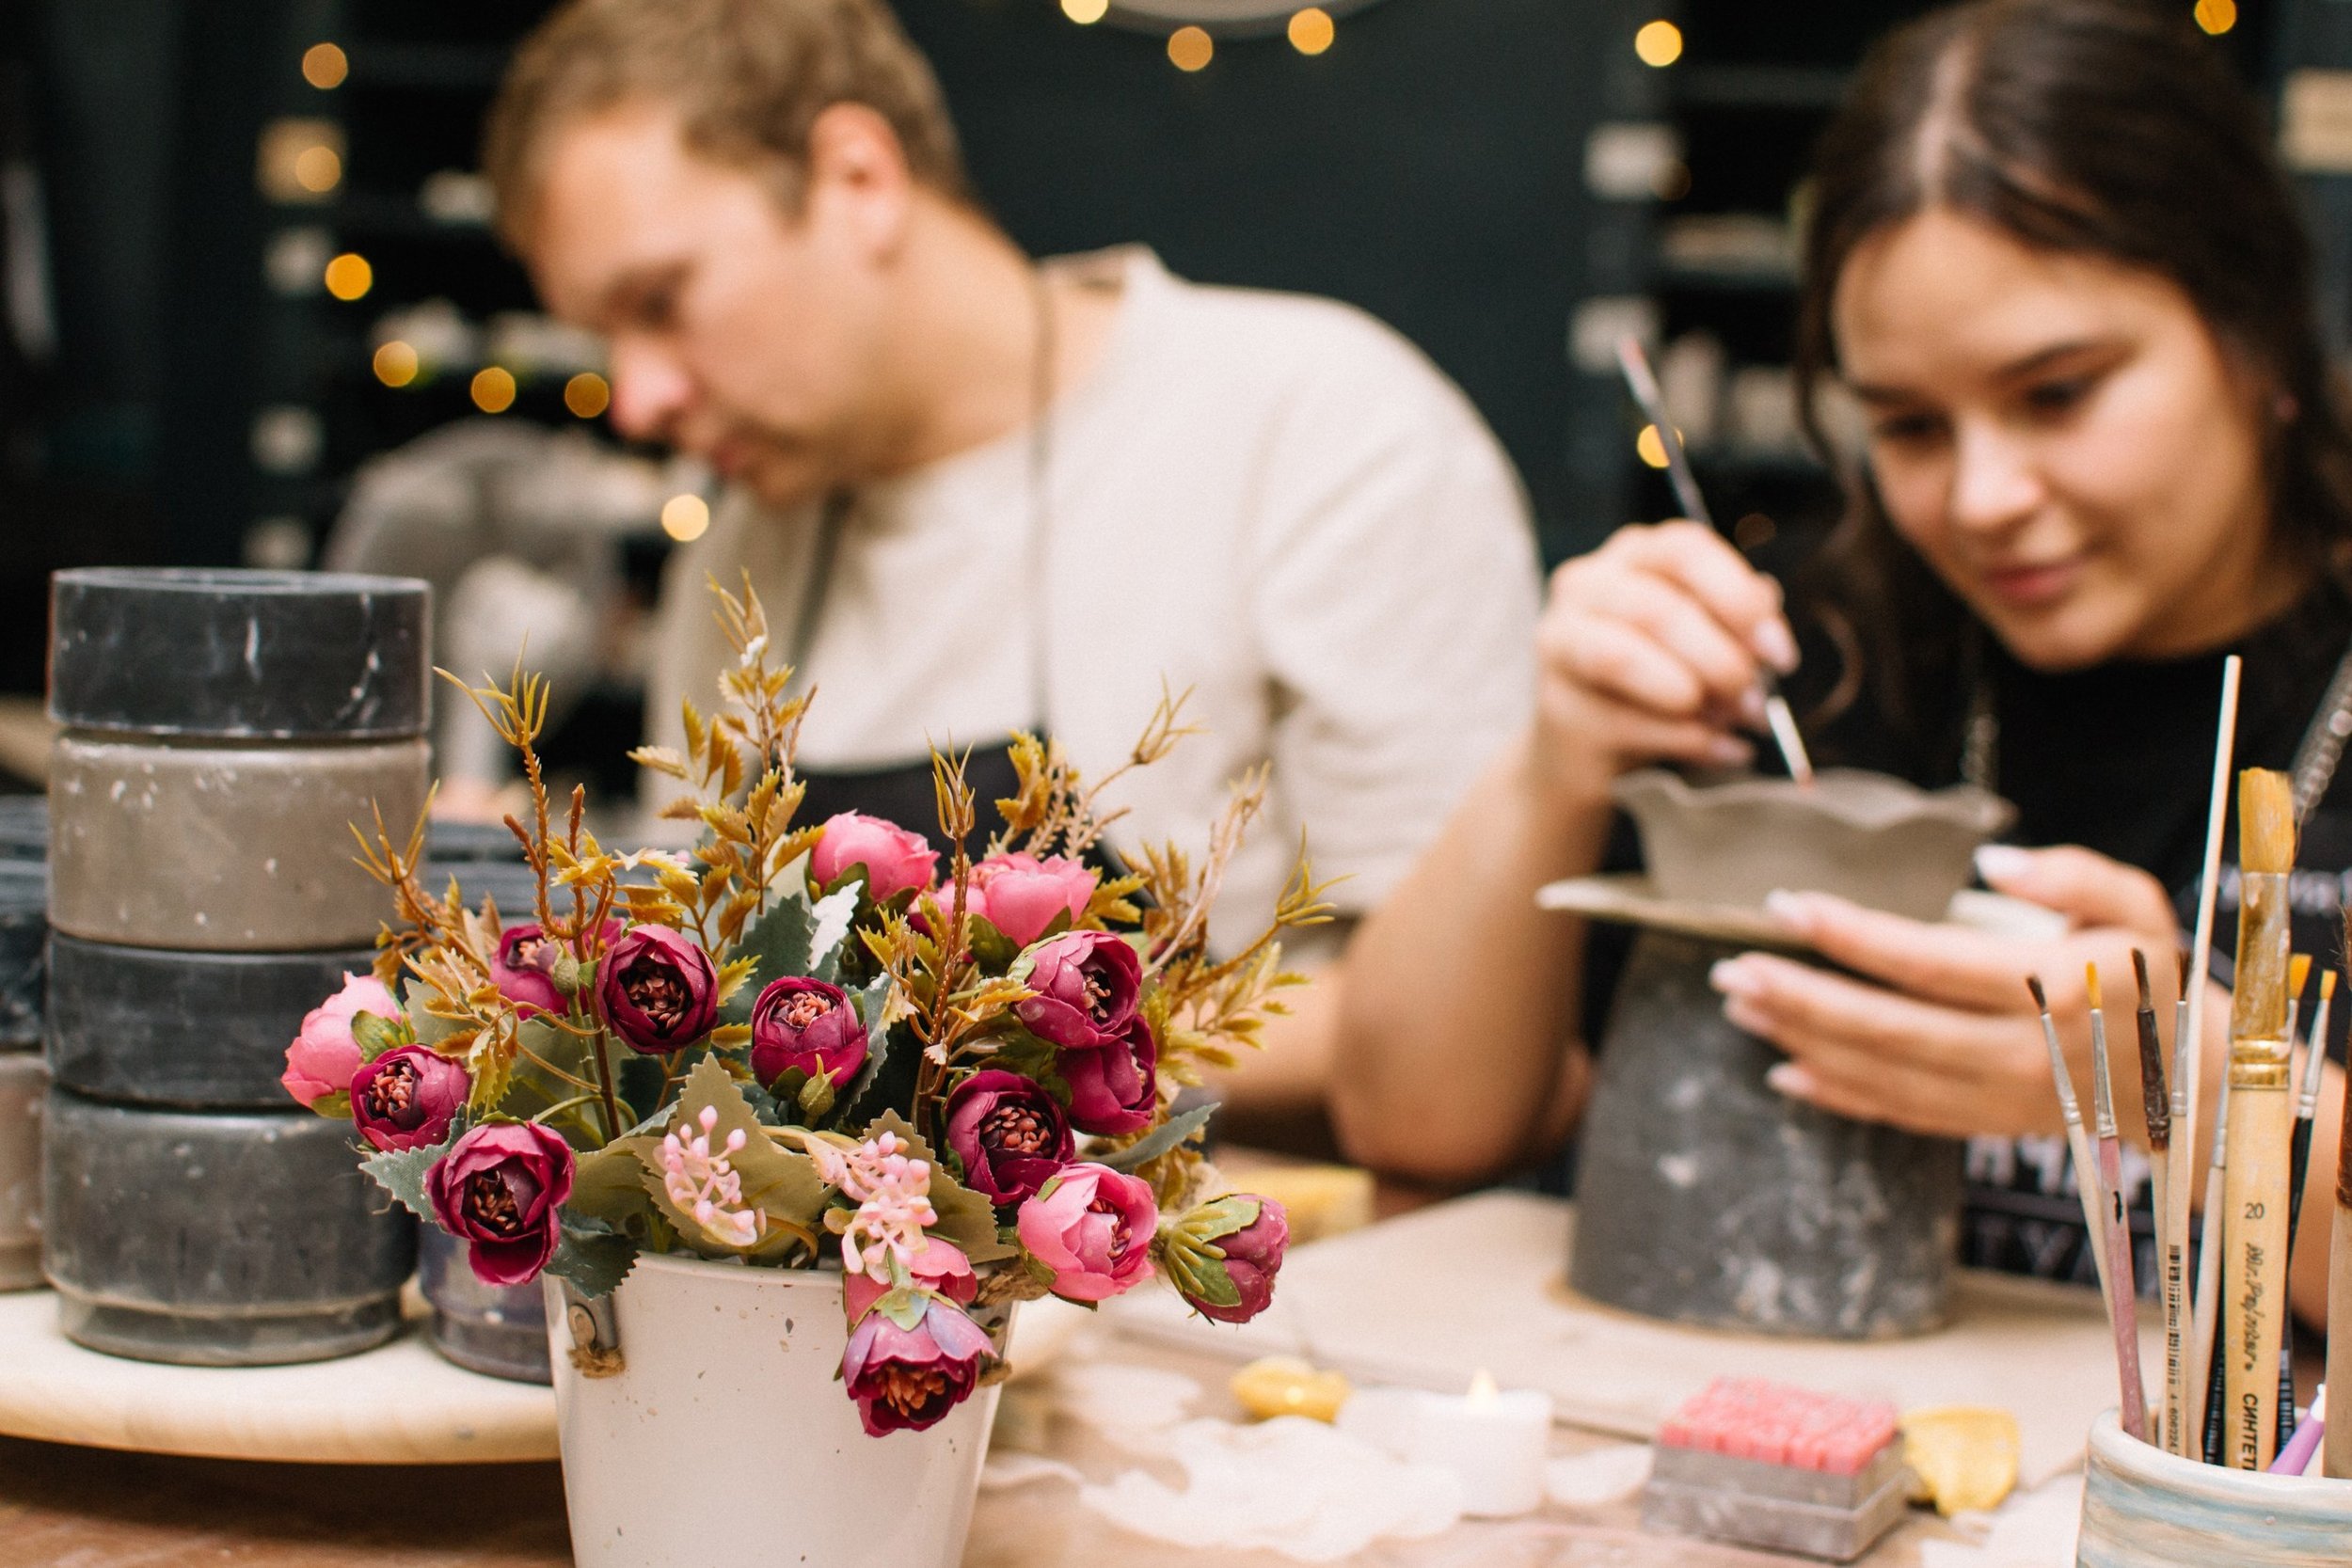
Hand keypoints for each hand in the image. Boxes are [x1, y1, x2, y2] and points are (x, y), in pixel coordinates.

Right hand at [1532, 520, 1798, 803]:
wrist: (1588, 747)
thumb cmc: (1656, 680)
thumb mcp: (1705, 641)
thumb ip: (1737, 626)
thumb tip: (1769, 634)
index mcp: (1632, 556)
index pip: (1684, 551)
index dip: (1738, 598)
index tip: (1779, 652)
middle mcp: (1585, 586)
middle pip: (1656, 608)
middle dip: (1719, 659)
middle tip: (1757, 699)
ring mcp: (1559, 644)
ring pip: (1622, 659)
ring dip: (1693, 696)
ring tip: (1734, 722)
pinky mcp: (1555, 706)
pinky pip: (1625, 723)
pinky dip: (1686, 742)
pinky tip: (1725, 751)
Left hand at [1705, 845, 2192, 1139]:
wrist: (2185, 1080)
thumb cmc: (2147, 976)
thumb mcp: (2138, 907)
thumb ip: (2073, 875)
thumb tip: (1993, 861)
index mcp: (2052, 988)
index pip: (1930, 961)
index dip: (1852, 934)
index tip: (1786, 904)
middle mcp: (2019, 1052)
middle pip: (1889, 1028)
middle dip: (1800, 998)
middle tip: (1732, 969)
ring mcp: (1996, 1098)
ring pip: (1883, 1075)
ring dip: (1802, 1040)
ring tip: (1739, 1005)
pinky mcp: (1983, 1125)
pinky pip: (1898, 1114)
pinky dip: (1835, 1096)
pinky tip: (1782, 1071)